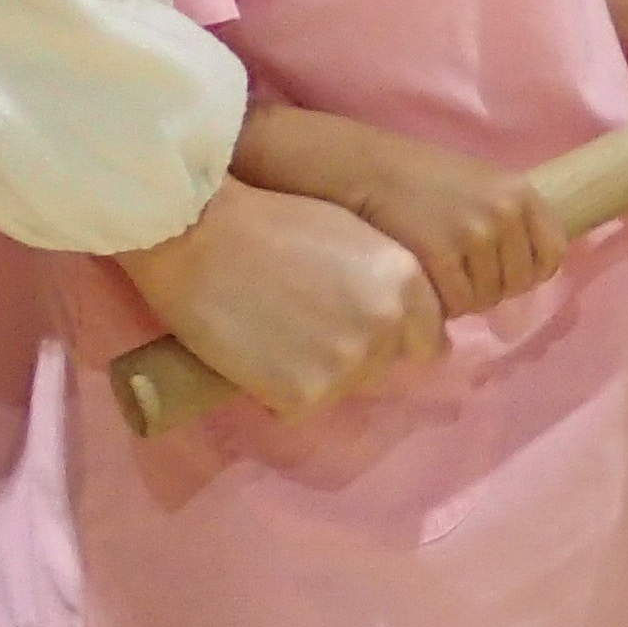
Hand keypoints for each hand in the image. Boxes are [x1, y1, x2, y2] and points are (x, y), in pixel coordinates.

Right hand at [117, 177, 444, 413]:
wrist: (200, 235)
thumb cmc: (270, 220)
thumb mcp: (352, 235)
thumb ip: (383, 282)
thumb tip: (400, 324)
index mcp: (405, 282)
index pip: (427, 341)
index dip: (393, 338)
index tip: (359, 328)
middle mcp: (386, 326)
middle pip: (383, 366)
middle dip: (352, 355)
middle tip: (304, 327)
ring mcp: (347, 364)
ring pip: (341, 389)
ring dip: (313, 375)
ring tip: (272, 336)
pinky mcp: (303, 395)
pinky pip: (296, 407)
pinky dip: (274, 391)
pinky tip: (252, 354)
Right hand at [331, 128, 566, 318]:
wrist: (372, 170)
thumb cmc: (427, 178)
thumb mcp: (486, 183)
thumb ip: (513, 218)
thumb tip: (534, 270)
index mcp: (522, 193)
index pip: (554, 254)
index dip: (533, 271)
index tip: (507, 270)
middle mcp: (505, 213)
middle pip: (520, 283)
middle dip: (495, 287)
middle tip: (467, 275)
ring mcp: (474, 234)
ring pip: (488, 298)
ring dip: (467, 297)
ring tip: (445, 276)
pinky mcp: (440, 255)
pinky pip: (457, 303)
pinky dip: (443, 303)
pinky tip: (429, 282)